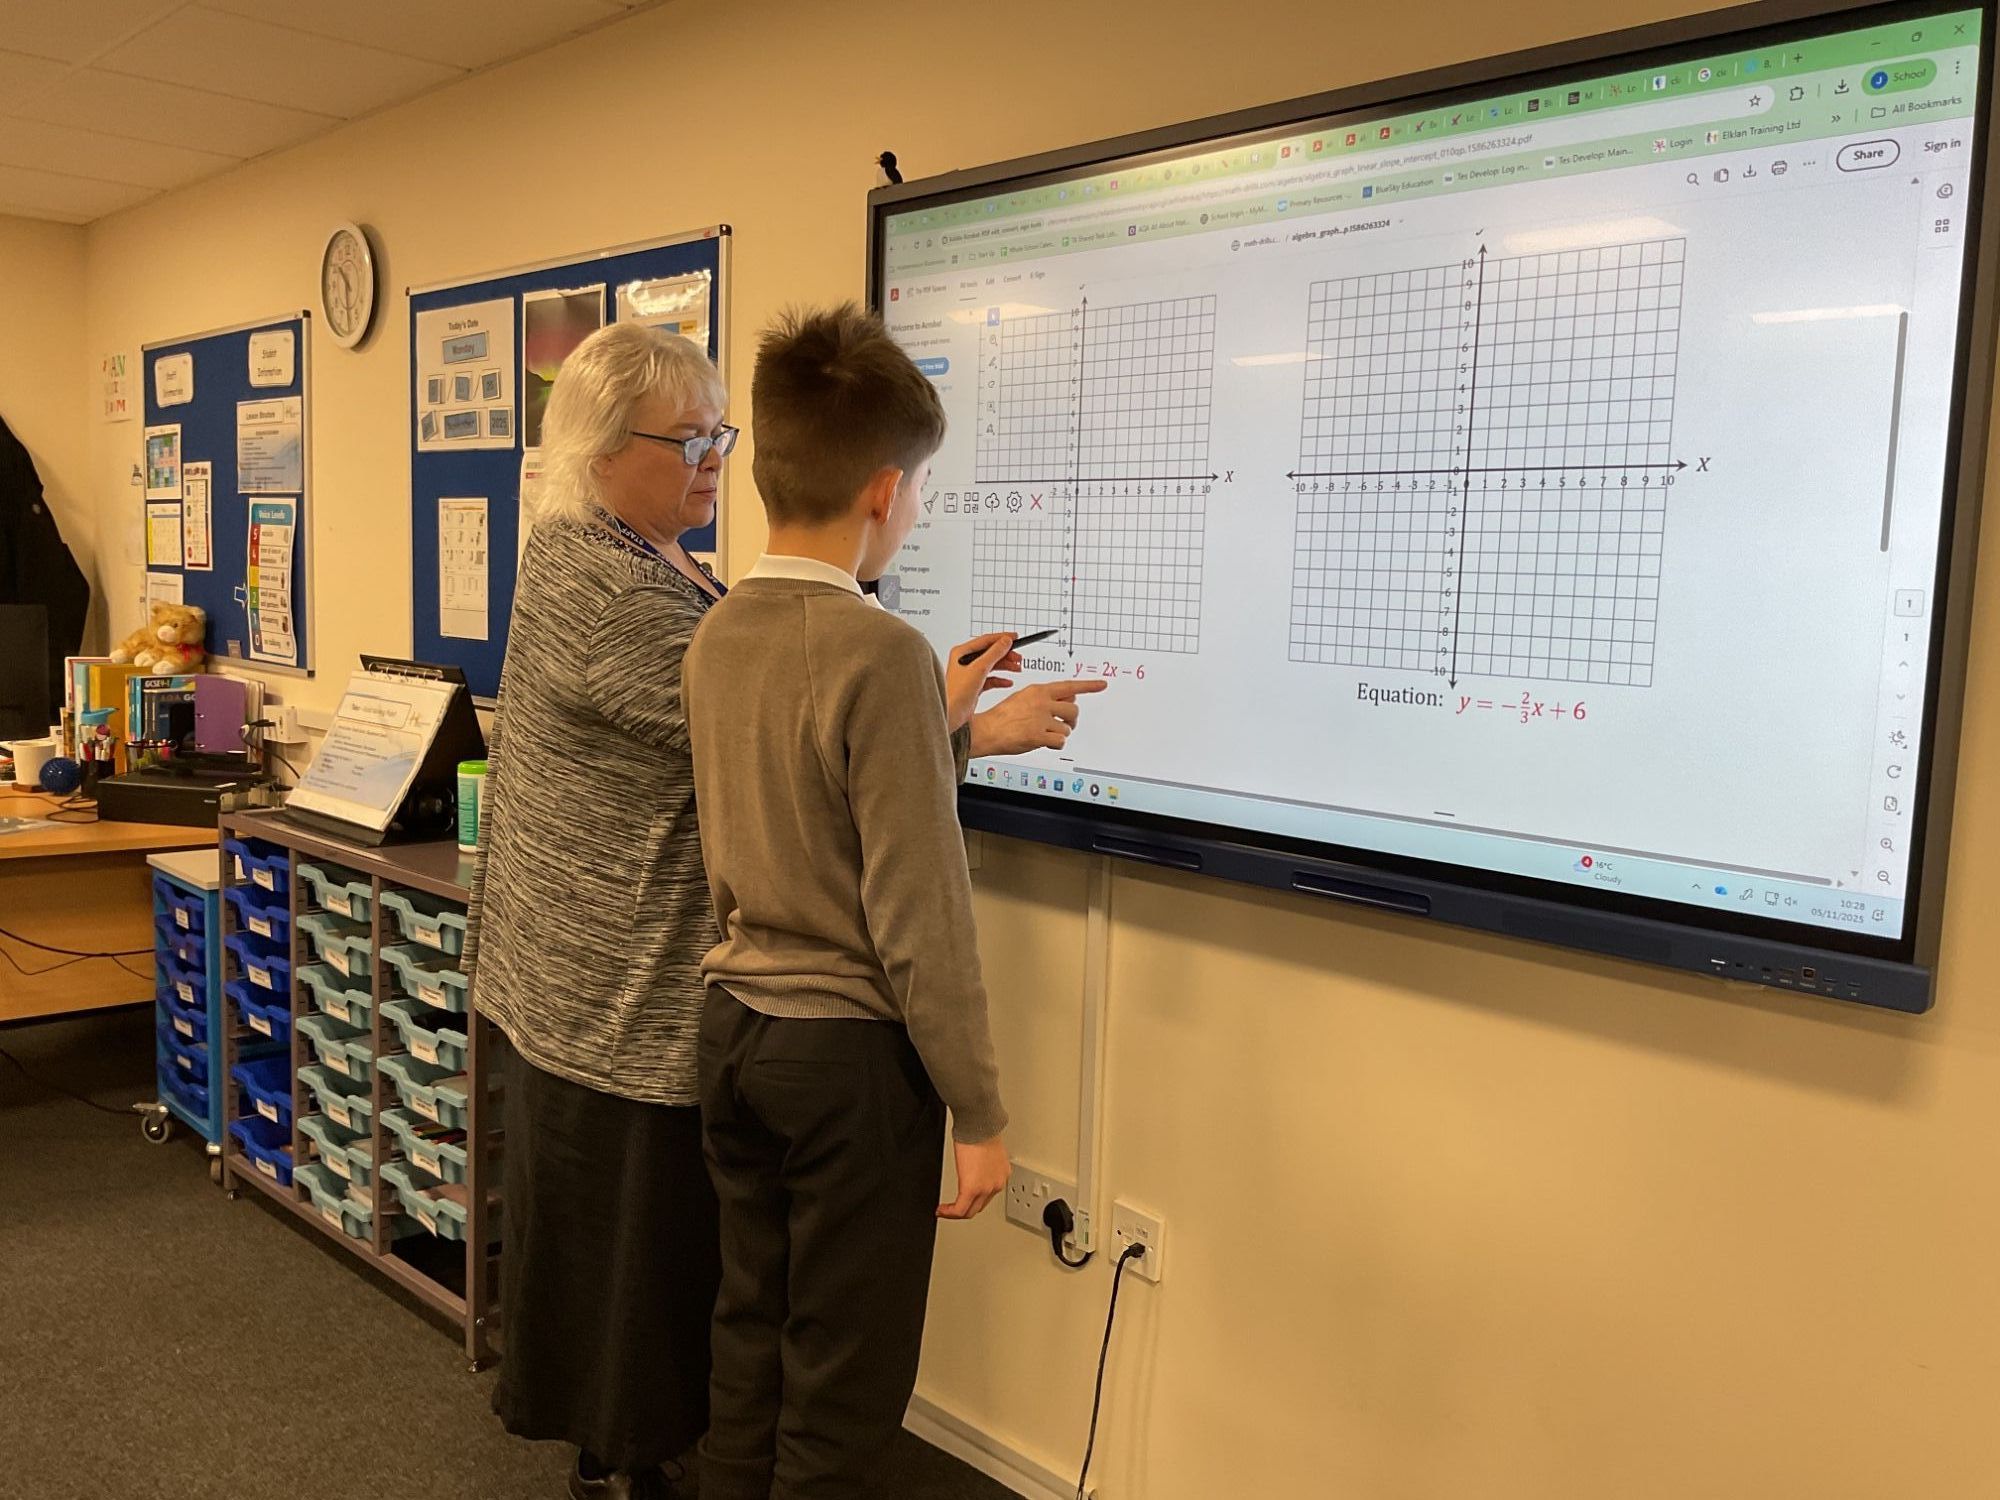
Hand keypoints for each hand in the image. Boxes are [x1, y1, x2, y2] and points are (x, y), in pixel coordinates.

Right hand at [939, 1135, 1010, 1219]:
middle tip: (951, 1210)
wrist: (979, 1123)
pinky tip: (941, 1210)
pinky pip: (960, 1209)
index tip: (962, 1199)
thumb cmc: (980, 1129)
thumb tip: (973, 1163)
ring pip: (970, 1211)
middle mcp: (997, 1183)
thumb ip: (982, 1162)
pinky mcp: (972, 1188)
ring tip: (945, 1211)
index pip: (988, 1195)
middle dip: (964, 1209)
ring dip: (956, 1213)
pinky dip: (949, 1213)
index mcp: (1001, 1173)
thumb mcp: (985, 1150)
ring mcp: (986, 1188)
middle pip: (980, 1206)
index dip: (973, 1200)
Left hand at [945, 634, 1020, 730]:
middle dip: (1006, 655)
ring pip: (992, 665)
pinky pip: (990, 679)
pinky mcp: (974, 685)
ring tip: (1017, 668)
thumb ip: (994, 653)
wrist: (951, 714)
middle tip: (1018, 657)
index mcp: (962, 652)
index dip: (1002, 638)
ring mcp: (970, 673)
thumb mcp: (979, 668)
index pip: (985, 640)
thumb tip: (1005, 641)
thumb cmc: (956, 693)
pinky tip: (1008, 682)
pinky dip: (1000, 680)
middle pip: (990, 653)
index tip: (1015, 637)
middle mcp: (965, 661)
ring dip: (1005, 666)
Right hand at [970, 678, 1108, 755]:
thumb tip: (1069, 698)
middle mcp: (1042, 702)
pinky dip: (1056, 745)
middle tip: (1064, 724)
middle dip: (1072, 720)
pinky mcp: (1037, 736)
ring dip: (1061, 734)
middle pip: (1074, 709)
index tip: (1102, 684)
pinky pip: (1060, 742)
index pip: (1069, 686)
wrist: (986, 730)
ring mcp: (1040, 719)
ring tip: (1047, 734)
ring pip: (1068, 728)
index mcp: (1039, 690)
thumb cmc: (1003, 716)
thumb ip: (1047, 697)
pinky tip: (1046, 743)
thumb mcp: (1024, 698)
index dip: (1088, 685)